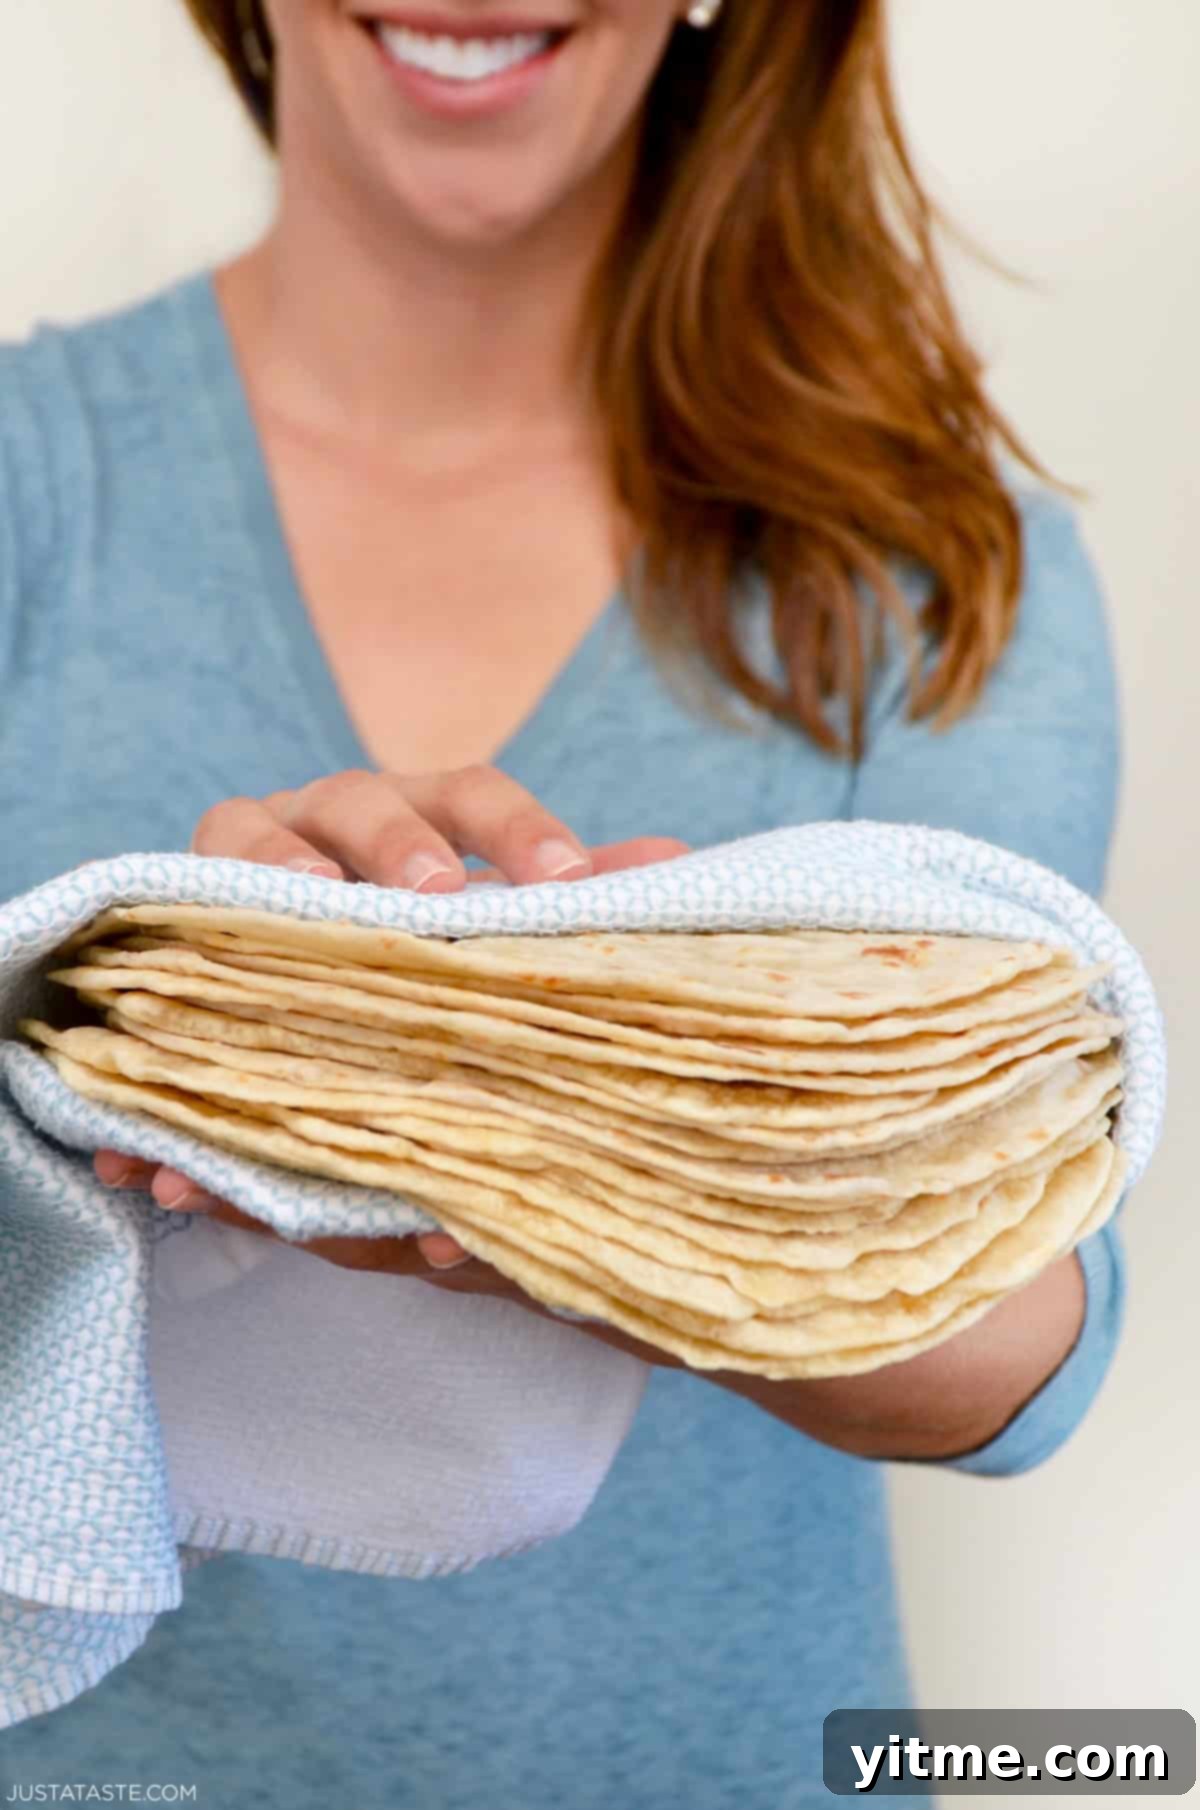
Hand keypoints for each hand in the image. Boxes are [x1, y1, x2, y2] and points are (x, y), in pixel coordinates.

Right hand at [95, 764, 689, 1368]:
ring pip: (244, 838)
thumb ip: (563, 906)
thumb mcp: (490, 930)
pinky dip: (152, 1007)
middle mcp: (323, 820)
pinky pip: (157, 934)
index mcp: (416, 816)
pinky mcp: (171, 920)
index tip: (570, 876)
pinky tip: (164, 1095)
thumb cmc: (415, 953)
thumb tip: (676, 867)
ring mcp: (239, 862)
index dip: (518, 828)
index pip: (471, 794)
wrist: (296, 998)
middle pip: (360, 798)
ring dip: (272, 870)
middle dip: (399, 841)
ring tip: (308, 915)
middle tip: (441, 894)